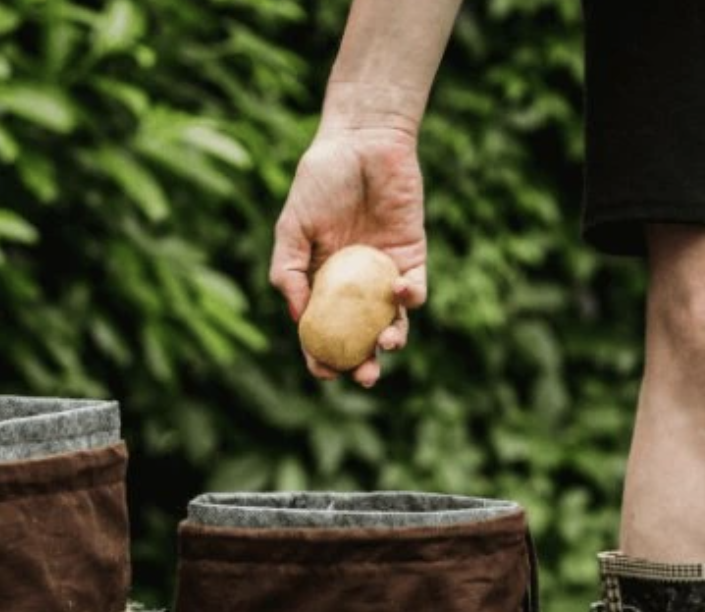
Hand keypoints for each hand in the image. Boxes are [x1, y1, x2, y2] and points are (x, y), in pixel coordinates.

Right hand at [269, 125, 427, 387]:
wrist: (362, 142)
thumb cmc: (320, 181)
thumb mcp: (291, 228)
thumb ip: (289, 272)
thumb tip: (299, 319)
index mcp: (321, 285)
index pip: (322, 333)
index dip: (322, 357)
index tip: (325, 372)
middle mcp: (353, 288)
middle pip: (359, 338)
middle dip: (362, 364)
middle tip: (365, 376)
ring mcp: (383, 275)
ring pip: (391, 322)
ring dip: (391, 342)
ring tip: (385, 345)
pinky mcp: (411, 257)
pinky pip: (415, 290)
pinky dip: (410, 299)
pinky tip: (400, 294)